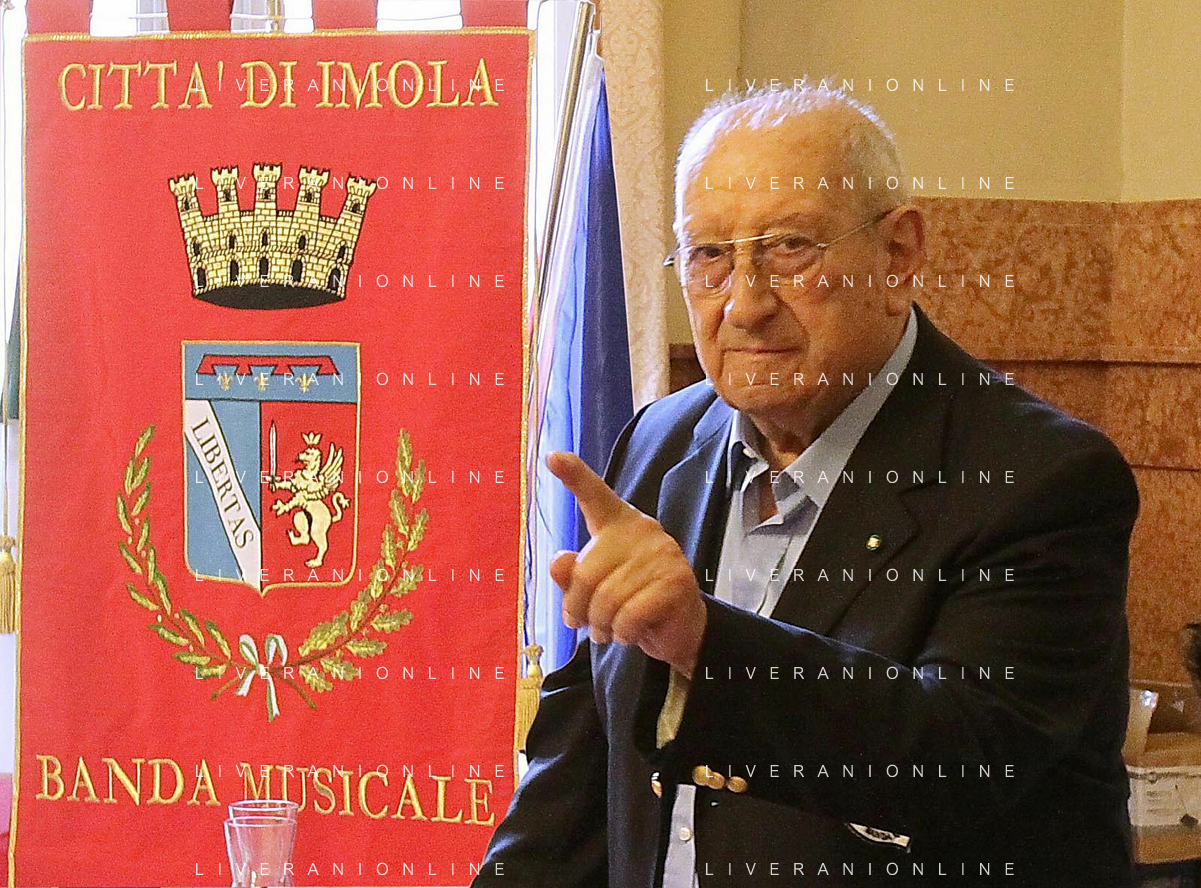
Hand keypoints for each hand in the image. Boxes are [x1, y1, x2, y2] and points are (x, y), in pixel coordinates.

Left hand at [547, 451, 707, 677]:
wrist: (679, 628)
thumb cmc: (630, 601)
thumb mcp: (594, 590)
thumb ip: (571, 576)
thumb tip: (558, 562)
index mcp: (618, 524)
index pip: (595, 496)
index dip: (574, 475)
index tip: (552, 456)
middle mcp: (642, 530)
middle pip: (586, 574)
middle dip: (579, 609)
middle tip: (586, 625)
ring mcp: (662, 553)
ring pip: (606, 601)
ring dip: (601, 627)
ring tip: (610, 630)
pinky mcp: (676, 581)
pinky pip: (629, 616)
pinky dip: (623, 634)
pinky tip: (630, 633)